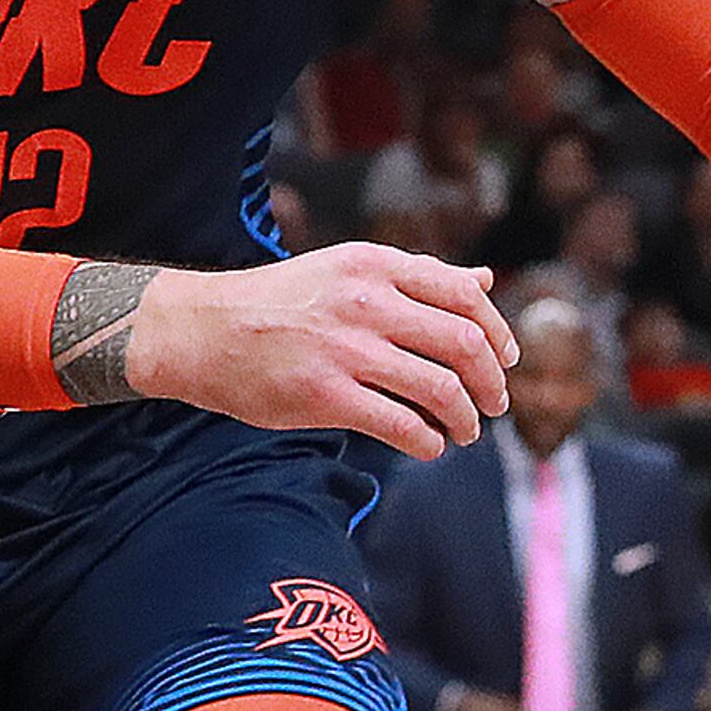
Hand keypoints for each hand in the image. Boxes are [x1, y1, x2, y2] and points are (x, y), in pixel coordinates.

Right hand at [128, 245, 519, 458]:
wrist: (203, 330)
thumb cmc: (283, 301)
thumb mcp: (349, 269)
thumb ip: (418, 276)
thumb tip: (484, 280)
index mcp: (375, 265)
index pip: (465, 295)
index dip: (498, 333)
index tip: (507, 361)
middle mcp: (366, 302)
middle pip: (464, 344)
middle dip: (492, 382)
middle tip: (495, 403)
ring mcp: (346, 349)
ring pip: (441, 388)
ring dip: (466, 418)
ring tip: (465, 431)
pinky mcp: (325, 395)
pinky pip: (402, 425)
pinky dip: (429, 441)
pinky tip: (430, 445)